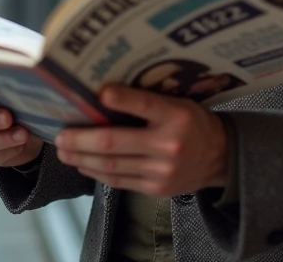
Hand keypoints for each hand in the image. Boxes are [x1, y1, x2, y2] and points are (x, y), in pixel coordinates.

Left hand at [55, 85, 227, 196]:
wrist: (221, 158)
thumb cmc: (194, 124)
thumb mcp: (179, 102)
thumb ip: (149, 101)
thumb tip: (105, 95)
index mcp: (176, 116)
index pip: (145, 104)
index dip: (121, 99)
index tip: (99, 93)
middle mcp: (168, 144)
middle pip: (115, 143)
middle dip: (81, 140)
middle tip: (60, 135)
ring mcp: (161, 170)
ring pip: (112, 165)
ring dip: (82, 159)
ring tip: (64, 152)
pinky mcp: (155, 188)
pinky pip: (119, 181)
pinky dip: (97, 173)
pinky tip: (83, 165)